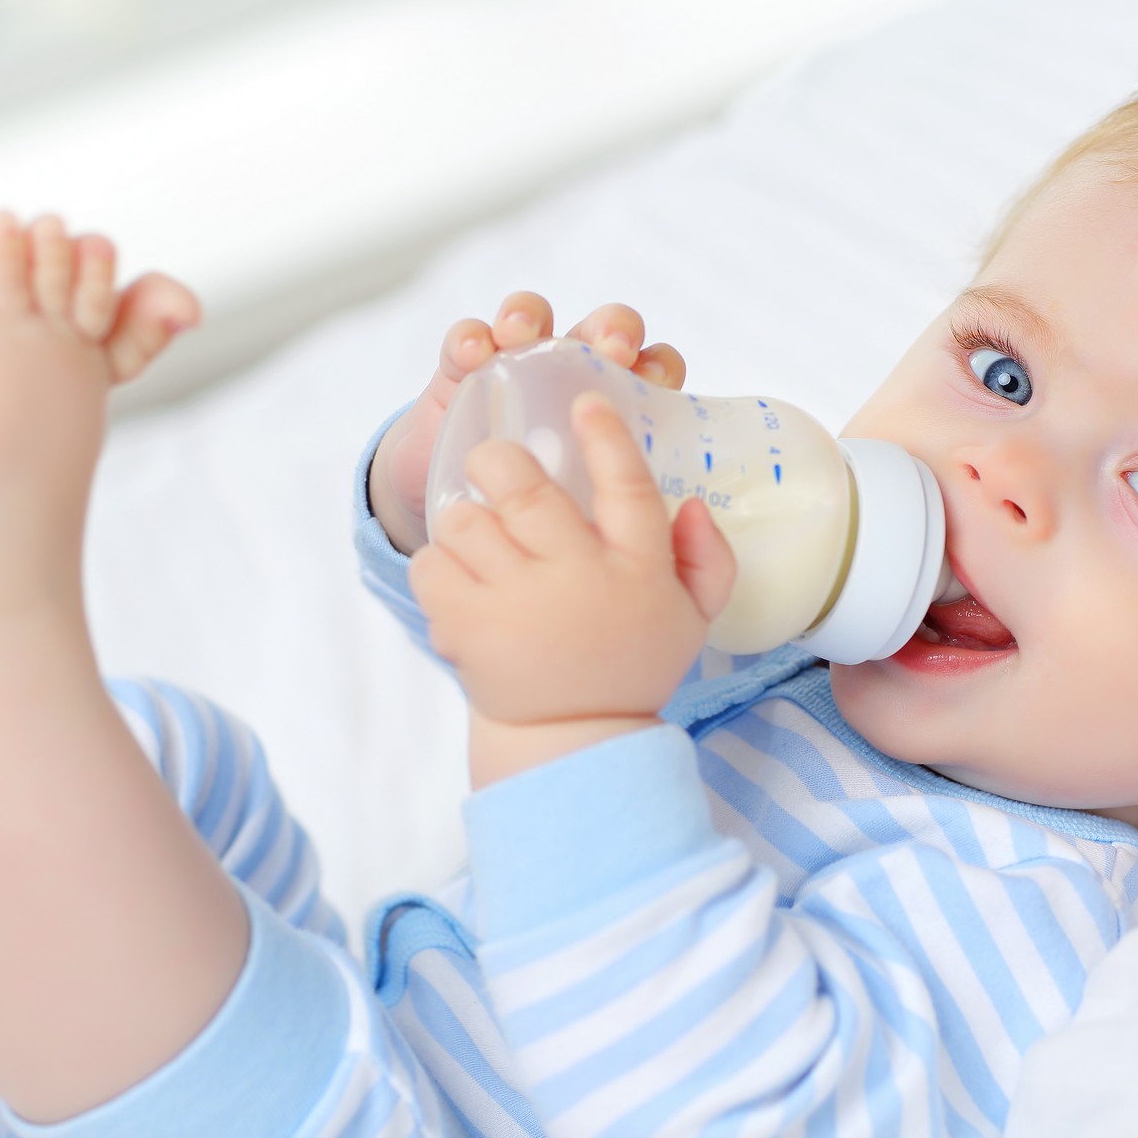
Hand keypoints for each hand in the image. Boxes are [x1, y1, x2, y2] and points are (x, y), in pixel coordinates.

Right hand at [370, 293, 687, 553]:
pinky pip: (468, 342)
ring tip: (521, 333)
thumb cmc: (548, 534)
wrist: (466, 538)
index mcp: (620, 410)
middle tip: (610, 349)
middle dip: (612, 327)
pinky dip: (471, 338)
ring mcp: (519, 368)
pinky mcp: (463, 373)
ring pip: (535, 318)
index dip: (657, 366)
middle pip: (604, 329)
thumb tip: (695, 511)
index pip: (654, 369)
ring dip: (532, 314)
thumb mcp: (600, 534)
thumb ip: (657, 531)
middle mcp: (575, 377)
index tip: (651, 382)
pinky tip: (473, 355)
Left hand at [408, 392, 735, 733]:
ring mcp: (517, 605)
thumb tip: (692, 503)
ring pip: (467, 521)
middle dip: (499, 461)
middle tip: (493, 463)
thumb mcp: (691, 616)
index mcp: (638, 570)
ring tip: (477, 537)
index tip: (585, 401)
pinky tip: (459, 579)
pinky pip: (431, 566)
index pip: (628, 487)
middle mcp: (577, 581)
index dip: (606, 437)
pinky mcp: (466, 630)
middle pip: (525, 490)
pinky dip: (439, 564)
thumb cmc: (629, 661)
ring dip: (466, 519)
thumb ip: (707, 558)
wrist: (571, 736)